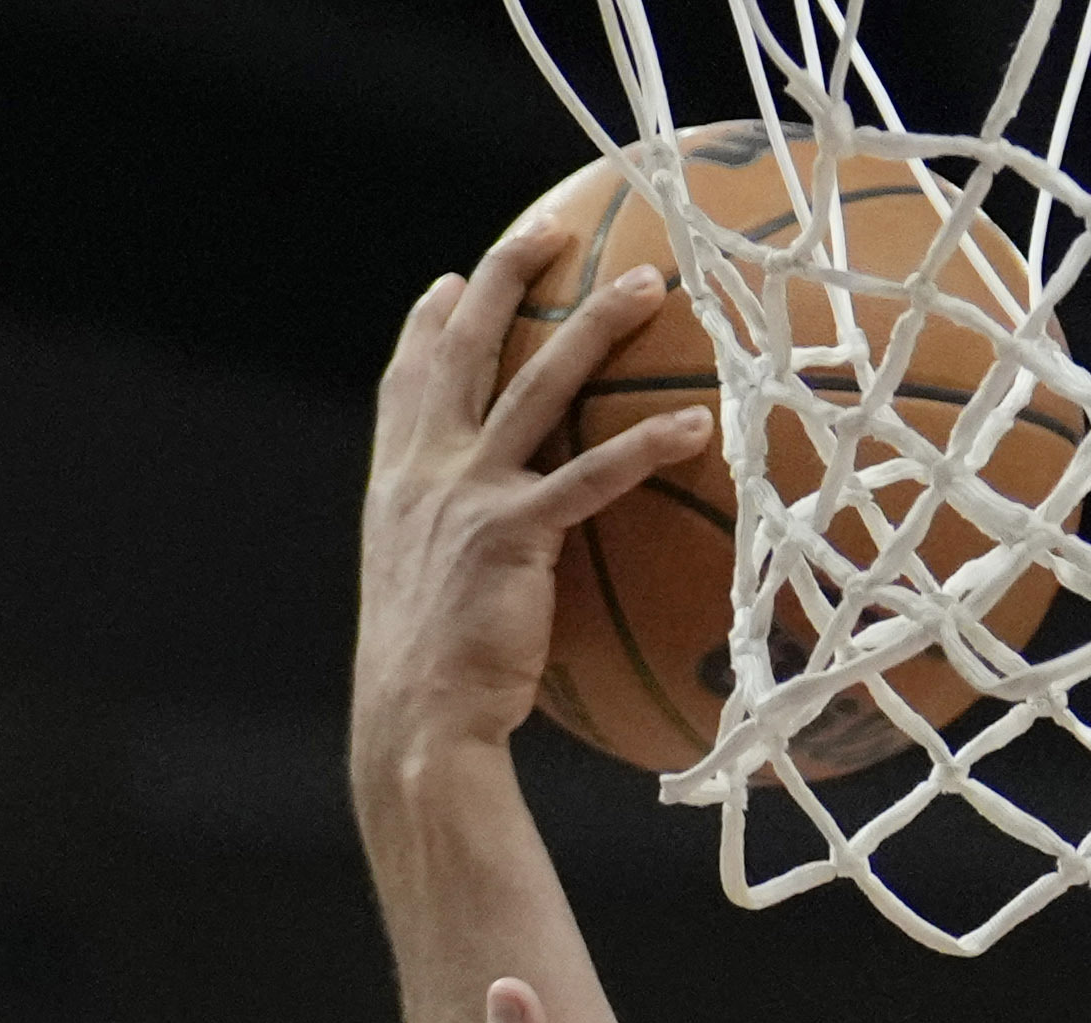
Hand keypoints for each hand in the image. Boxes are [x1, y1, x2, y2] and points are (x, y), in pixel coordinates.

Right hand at [355, 210, 699, 792]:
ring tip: (648, 285)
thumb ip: (446, 554)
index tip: (447, 282)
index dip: (426, 327)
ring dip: (596, 326)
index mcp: (397, 486)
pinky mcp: (513, 535)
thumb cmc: (425, 683)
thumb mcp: (417, 599)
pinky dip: (645, 446)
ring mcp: (468, 497)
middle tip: (548, 228)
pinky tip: (693, 424)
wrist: (414, 727)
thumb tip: (485, 564)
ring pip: (540, 385)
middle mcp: (427, 474)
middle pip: (469, 350)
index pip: (407, 384)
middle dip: (505, 276)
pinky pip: (593, 476)